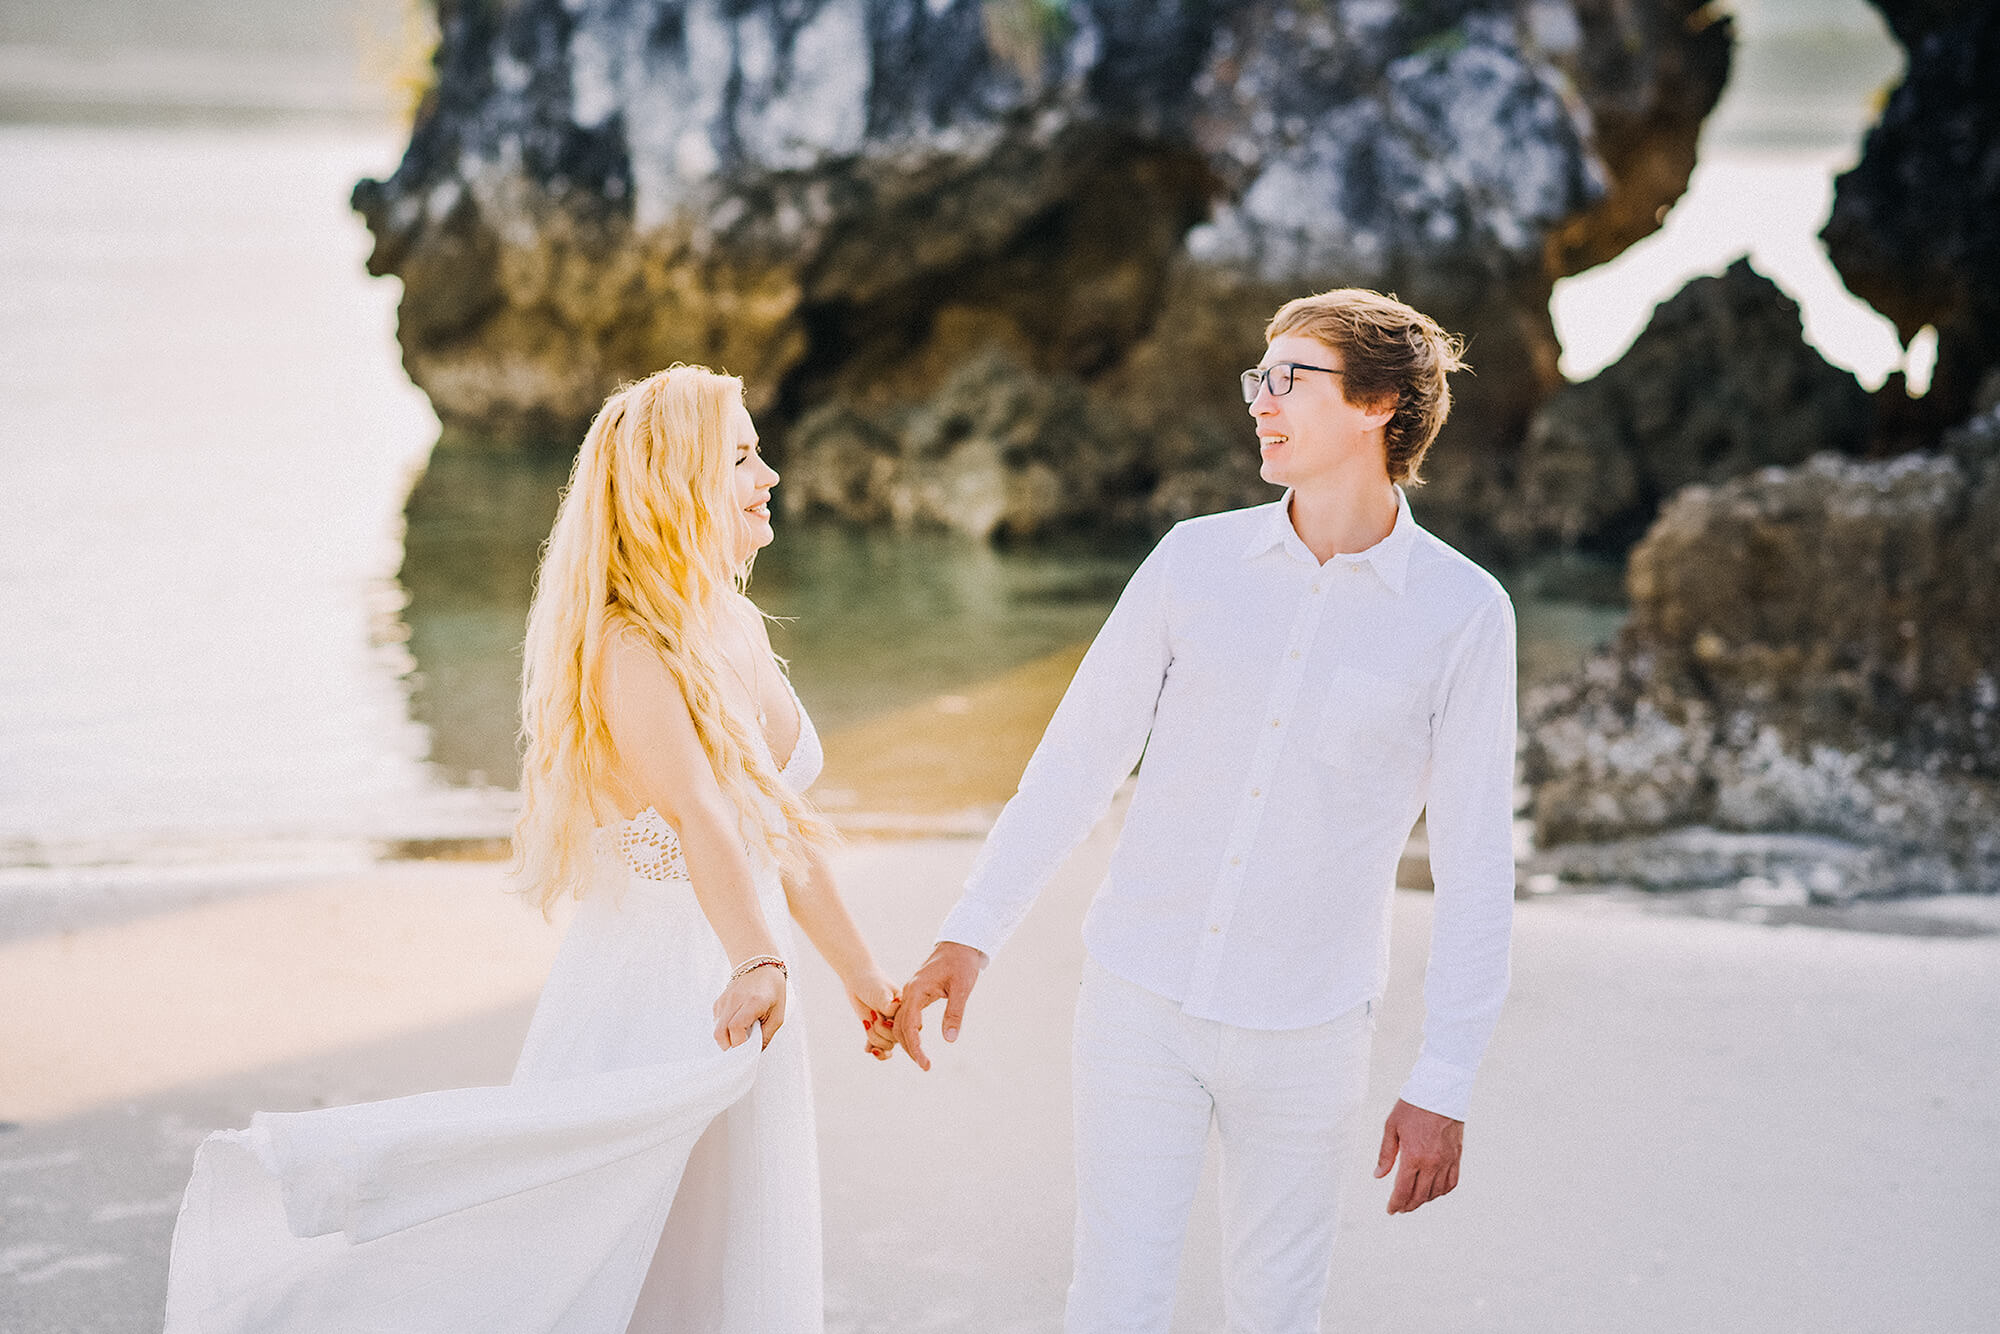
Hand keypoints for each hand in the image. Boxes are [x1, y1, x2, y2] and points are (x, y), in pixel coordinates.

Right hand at [713, 964, 785, 1050]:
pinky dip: (725, 1029)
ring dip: (726, 1038)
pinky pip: (717, 1022)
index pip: (736, 1027)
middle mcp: (735, 1000)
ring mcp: (725, 1000)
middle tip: (741, 1049)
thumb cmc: (773, 991)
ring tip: (741, 1035)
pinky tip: (737, 1024)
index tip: (747, 1051)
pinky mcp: (719, 1002)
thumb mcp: (778, 1015)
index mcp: (753, 1002)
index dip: (738, 1043)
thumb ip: (766, 1035)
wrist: (761, 967)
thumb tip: (754, 1053)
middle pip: (720, 1032)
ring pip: (716, 1029)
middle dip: (728, 1047)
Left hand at [846, 969, 900, 1060]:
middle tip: (872, 1015)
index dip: (891, 1028)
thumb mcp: (881, 993)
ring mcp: (887, 1026)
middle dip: (880, 1032)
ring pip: (886, 1046)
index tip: (880, 1015)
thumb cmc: (872, 982)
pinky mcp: (876, 1030)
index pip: (904, 1030)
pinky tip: (867, 1048)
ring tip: (866, 1023)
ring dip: (874, 1038)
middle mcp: (898, 1020)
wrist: (858, 979)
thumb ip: (889, 1005)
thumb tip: (897, 1008)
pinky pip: (878, 1047)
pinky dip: (872, 1049)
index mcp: (905, 1011)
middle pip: (894, 1041)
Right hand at [894, 941, 986, 1070]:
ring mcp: (910, 993)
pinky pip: (906, 1016)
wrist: (959, 945)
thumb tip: (949, 1040)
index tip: (926, 1065)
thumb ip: (955, 1013)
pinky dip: (909, 1032)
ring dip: (908, 1042)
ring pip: (901, 1023)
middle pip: (900, 1028)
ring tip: (922, 1059)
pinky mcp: (915, 994)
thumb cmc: (961, 964)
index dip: (915, 1048)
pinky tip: (918, 1043)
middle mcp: (908, 993)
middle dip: (910, 1049)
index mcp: (916, 991)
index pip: (909, 1027)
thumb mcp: (962, 988)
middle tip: (925, 1066)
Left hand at [1374, 1098, 1463, 1213]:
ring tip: (1414, 1200)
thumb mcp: (1391, 1127)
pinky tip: (1433, 1191)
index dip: (1396, 1204)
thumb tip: (1378, 1176)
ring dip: (1424, 1200)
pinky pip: (1452, 1182)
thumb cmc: (1412, 1106)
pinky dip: (1442, 1191)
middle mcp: (1432, 1163)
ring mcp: (1447, 1161)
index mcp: (1413, 1156)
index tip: (1390, 1210)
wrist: (1440, 1091)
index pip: (1403, 1190)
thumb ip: (1386, 1154)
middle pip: (1420, 1196)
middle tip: (1400, 1208)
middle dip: (1408, 1205)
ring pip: (1436, 1192)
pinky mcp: (1457, 1156)